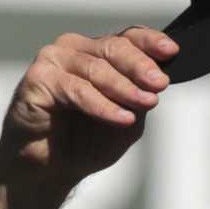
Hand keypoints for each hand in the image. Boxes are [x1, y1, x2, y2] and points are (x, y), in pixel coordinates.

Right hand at [0, 27, 177, 198]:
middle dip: (141, 66)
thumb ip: (139, 100)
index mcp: (98, 54)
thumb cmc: (83, 143)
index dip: (150, 43)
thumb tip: (158, 81)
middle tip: (160, 83)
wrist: (49, 170)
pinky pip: (76, 89)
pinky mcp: (38, 79)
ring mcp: (54, 61)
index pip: (127, 38)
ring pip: (96, 68)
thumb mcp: (125, 121)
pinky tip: (121, 117)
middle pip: (114, 48)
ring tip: (146, 102)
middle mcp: (75, 50)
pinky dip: (102, 105)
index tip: (171, 51)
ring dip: (125, 87)